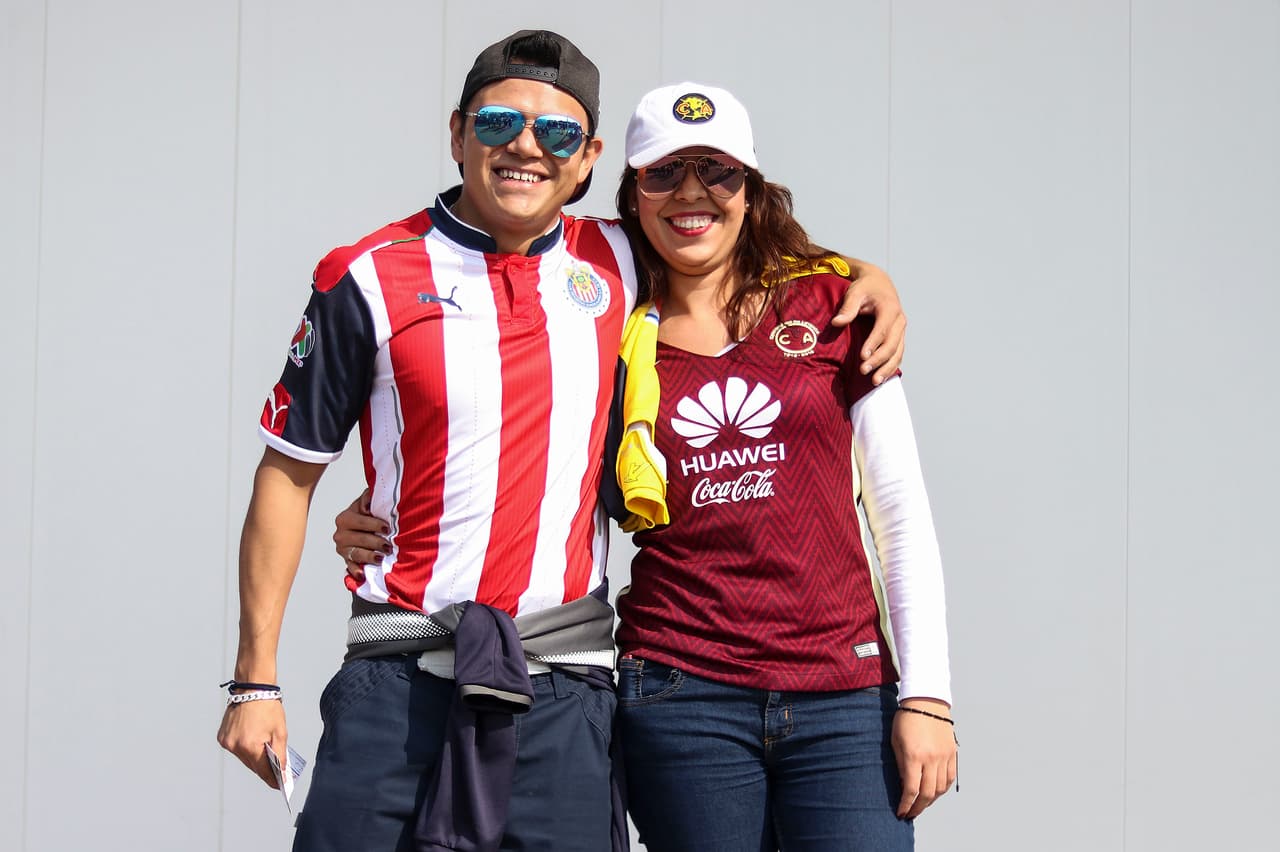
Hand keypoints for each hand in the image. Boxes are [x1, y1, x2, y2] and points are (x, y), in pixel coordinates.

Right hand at [217, 698, 288, 788]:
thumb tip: (282, 772)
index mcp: (250, 745)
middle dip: (264, 769)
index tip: (279, 786)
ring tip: (266, 759)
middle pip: (252, 765)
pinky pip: (235, 749)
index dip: (272, 779)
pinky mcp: (222, 737)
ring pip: (243, 758)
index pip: (262, 770)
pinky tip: (254, 745)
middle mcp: (235, 746)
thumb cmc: (268, 707)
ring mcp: (226, 742)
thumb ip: (281, 755)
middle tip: (276, 774)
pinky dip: (245, 749)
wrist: (252, 689)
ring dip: (254, 759)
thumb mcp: (280, 732)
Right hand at [333, 489, 389, 583]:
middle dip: (376, 543)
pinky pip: (351, 567)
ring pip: (356, 554)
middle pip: (359, 540)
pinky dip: (356, 571)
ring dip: (369, 557)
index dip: (375, 525)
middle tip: (388, 546)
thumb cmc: (370, 514)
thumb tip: (369, 499)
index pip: (361, 522)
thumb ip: (368, 498)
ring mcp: (343, 549)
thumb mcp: (368, 502)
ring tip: (381, 558)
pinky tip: (362, 574)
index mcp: (345, 518)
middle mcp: (340, 534)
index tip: (387, 529)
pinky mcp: (347, 560)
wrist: (367, 527)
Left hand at [831, 259, 905, 384]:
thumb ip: (847, 308)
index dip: (873, 344)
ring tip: (874, 382)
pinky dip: (891, 366)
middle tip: (864, 371)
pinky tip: (881, 377)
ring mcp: (900, 330)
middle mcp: (899, 320)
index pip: (882, 330)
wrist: (879, 283)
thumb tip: (836, 323)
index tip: (862, 356)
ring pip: (897, 352)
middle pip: (891, 344)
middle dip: (879, 360)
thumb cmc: (865, 287)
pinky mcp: (898, 336)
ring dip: (887, 368)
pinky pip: (898, 354)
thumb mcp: (855, 292)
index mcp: (889, 308)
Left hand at [892, 699, 956, 818]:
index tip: (901, 813)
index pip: (911, 789)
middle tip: (911, 814)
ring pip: (941, 788)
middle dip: (918, 807)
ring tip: (921, 804)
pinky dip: (943, 789)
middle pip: (928, 794)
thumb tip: (903, 786)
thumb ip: (900, 765)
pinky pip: (950, 778)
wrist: (926, 701)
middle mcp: (931, 759)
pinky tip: (935, 792)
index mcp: (914, 756)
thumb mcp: (895, 741)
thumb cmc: (906, 719)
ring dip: (931, 800)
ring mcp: (944, 756)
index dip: (906, 805)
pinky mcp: (953, 753)